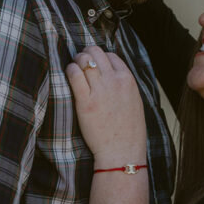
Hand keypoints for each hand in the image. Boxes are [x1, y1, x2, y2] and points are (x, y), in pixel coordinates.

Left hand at [67, 45, 146, 164]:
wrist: (122, 151)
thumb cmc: (129, 131)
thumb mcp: (135, 101)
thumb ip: (124, 85)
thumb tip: (112, 74)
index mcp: (128, 80)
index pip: (111, 55)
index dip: (101, 58)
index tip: (95, 66)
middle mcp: (114, 81)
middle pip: (96, 52)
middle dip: (86, 54)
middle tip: (81, 63)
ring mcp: (100, 90)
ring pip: (84, 59)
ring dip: (77, 61)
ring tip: (74, 69)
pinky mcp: (85, 101)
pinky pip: (74, 75)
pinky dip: (70, 70)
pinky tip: (69, 76)